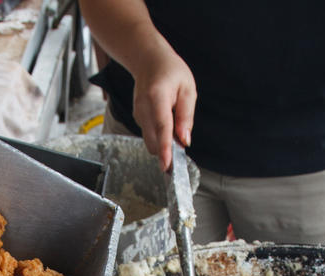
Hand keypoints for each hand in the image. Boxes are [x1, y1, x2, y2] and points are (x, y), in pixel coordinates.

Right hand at [128, 48, 195, 169]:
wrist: (148, 61)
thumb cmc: (171, 71)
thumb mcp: (187, 89)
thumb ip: (186, 116)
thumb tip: (185, 140)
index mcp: (157, 97)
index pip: (162, 127)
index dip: (165, 148)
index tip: (167, 165)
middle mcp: (143, 107)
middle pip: (152, 140)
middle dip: (167, 150)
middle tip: (182, 145)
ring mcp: (137, 113)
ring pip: (150, 140)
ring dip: (163, 143)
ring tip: (176, 127)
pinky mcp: (137, 118)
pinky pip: (149, 134)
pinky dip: (159, 137)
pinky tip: (167, 123)